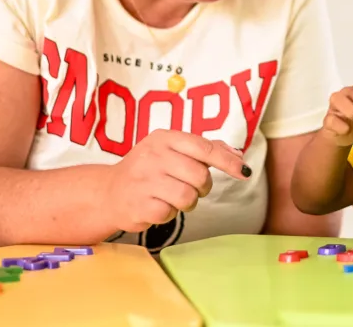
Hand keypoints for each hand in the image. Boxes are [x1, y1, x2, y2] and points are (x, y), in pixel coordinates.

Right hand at [103, 129, 250, 232]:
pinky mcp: (139, 204)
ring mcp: (144, 180)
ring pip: (189, 197)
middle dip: (202, 187)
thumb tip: (238, 155)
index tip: (244, 172)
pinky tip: (157, 205)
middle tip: (189, 187)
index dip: (227, 161)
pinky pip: (171, 213)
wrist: (108, 192)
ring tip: (172, 197)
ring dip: (187, 202)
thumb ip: (205, 150)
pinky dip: (169, 213)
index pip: (204, 147)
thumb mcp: (172, 151)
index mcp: (165, 138)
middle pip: (200, 176)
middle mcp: (153, 156)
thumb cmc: (149, 170)